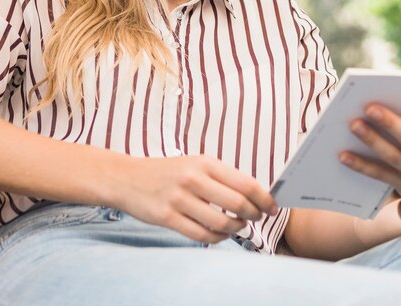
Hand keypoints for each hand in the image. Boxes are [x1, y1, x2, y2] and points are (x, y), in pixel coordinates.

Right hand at [115, 154, 277, 243]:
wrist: (128, 178)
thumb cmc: (167, 172)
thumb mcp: (194, 163)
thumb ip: (220, 176)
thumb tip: (254, 194)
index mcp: (203, 162)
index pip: (245, 182)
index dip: (264, 198)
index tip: (272, 206)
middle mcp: (193, 178)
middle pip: (238, 203)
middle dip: (254, 214)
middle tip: (257, 217)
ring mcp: (179, 199)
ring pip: (221, 222)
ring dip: (236, 228)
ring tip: (238, 226)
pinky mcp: (167, 217)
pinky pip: (202, 235)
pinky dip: (217, 238)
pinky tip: (220, 234)